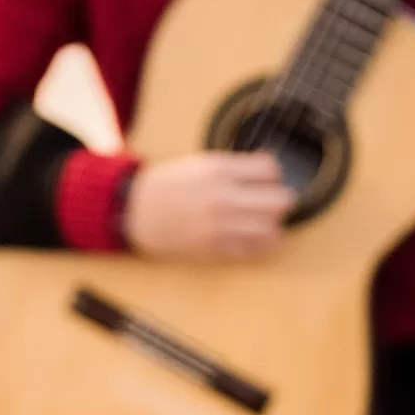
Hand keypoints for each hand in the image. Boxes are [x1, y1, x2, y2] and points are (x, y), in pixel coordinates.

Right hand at [123, 152, 296, 260]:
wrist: (135, 211)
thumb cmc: (166, 186)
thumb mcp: (199, 163)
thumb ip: (234, 166)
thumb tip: (268, 167)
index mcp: (219, 170)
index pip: (271, 171)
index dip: (273, 176)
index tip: (267, 181)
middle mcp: (222, 197)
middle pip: (280, 200)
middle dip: (280, 201)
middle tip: (272, 202)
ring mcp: (219, 225)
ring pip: (271, 228)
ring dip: (272, 225)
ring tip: (263, 222)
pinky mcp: (213, 247)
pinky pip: (253, 250)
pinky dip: (261, 245)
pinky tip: (255, 238)